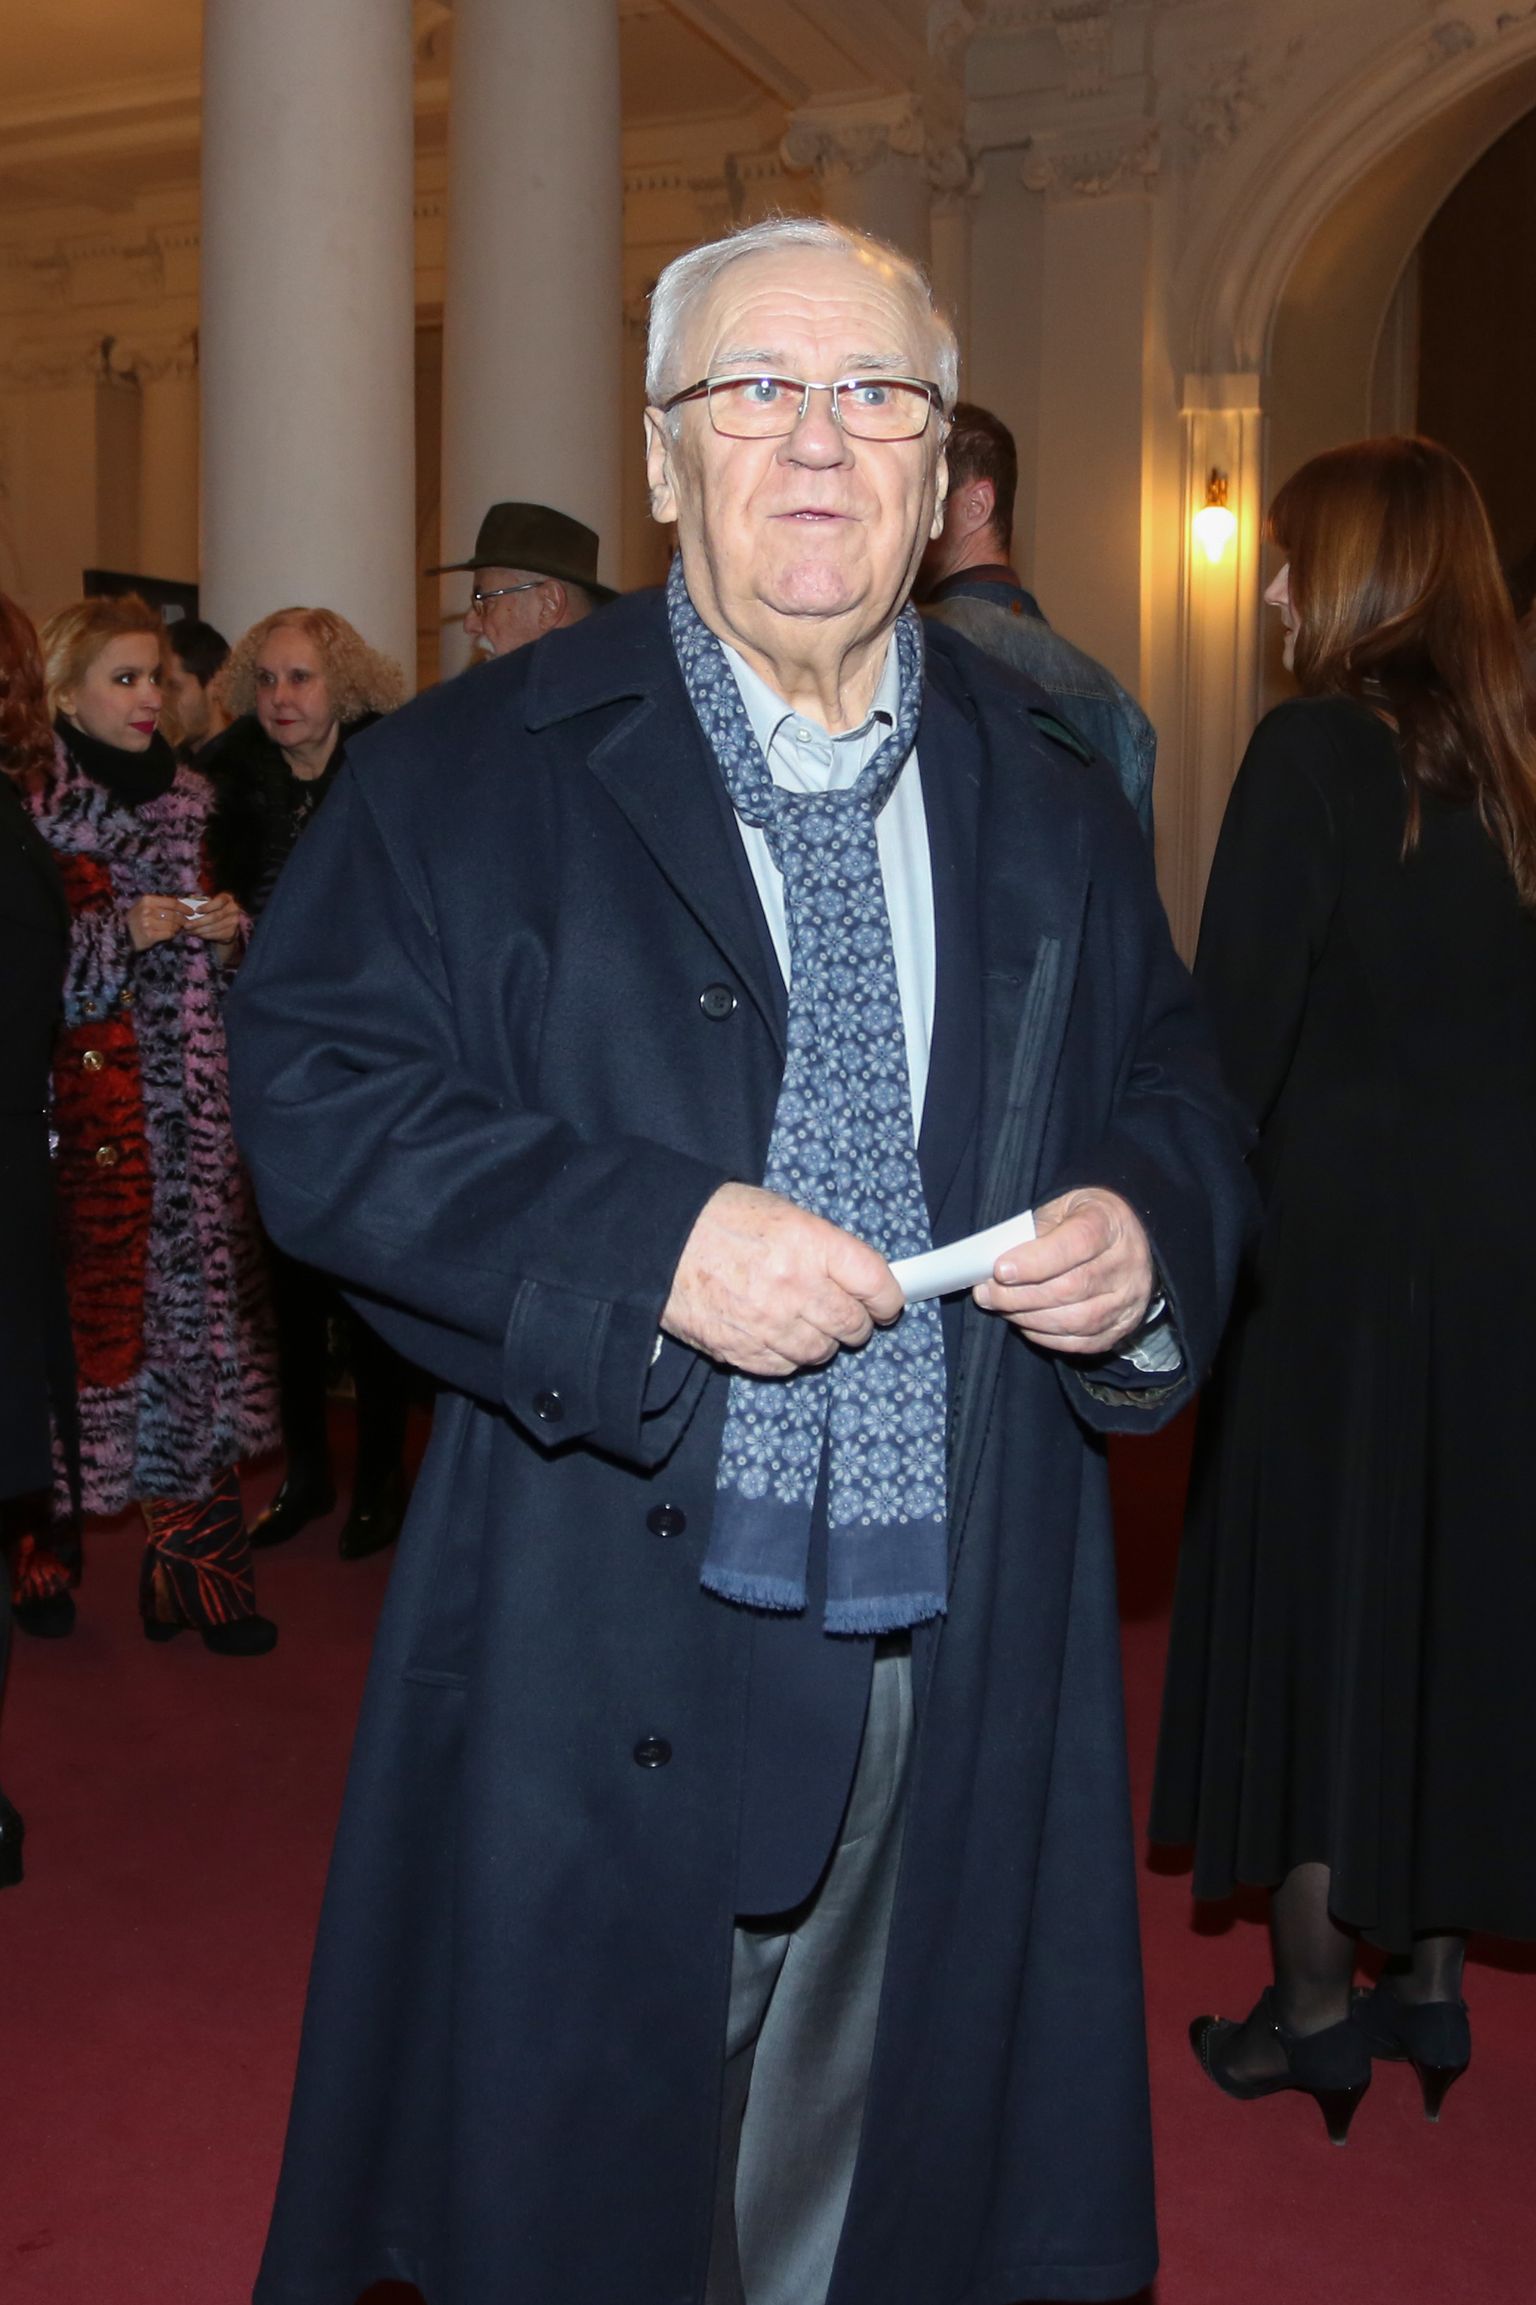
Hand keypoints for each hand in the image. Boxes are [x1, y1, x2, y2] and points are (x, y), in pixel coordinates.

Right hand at [125, 894, 190, 950]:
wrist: (123, 934)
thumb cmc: (137, 918)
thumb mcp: (145, 906)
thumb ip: (160, 903)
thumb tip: (183, 903)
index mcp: (147, 900)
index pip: (172, 902)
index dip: (184, 908)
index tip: (191, 912)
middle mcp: (147, 910)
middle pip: (174, 914)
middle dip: (183, 919)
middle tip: (186, 923)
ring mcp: (148, 923)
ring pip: (172, 925)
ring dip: (178, 928)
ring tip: (177, 928)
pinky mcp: (149, 935)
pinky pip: (168, 934)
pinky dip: (172, 934)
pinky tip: (171, 934)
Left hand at [179, 892, 242, 944]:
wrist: (227, 922)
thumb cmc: (214, 908)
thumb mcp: (209, 901)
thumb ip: (200, 900)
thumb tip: (185, 900)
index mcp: (228, 898)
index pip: (219, 902)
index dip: (207, 907)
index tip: (196, 911)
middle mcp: (234, 909)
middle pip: (215, 917)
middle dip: (199, 922)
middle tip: (186, 925)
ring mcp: (234, 922)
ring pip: (214, 928)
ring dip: (199, 930)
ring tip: (189, 930)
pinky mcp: (232, 933)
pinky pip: (216, 935)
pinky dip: (204, 935)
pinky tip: (196, 934)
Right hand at [662, 1182, 903, 1377]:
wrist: (658, 1241)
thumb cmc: (719, 1217)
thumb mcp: (782, 1212)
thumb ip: (823, 1247)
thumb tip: (856, 1279)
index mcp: (811, 1242)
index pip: (876, 1283)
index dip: (888, 1298)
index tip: (887, 1304)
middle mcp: (795, 1286)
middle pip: (853, 1325)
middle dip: (856, 1323)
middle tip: (847, 1316)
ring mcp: (768, 1323)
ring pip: (821, 1352)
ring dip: (821, 1342)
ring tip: (804, 1323)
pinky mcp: (741, 1350)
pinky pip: (784, 1367)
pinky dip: (787, 1356)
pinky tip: (775, 1333)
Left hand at [972, 1187, 1153, 1355]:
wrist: (1126, 1239)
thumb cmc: (1083, 1221)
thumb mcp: (1060, 1209)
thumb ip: (1032, 1232)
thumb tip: (996, 1266)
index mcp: (1110, 1224)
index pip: (1077, 1244)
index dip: (1035, 1261)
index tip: (1000, 1270)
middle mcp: (1127, 1263)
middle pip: (1071, 1287)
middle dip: (1019, 1296)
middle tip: (987, 1294)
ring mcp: (1129, 1299)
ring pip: (1075, 1320)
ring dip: (1029, 1318)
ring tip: (1002, 1308)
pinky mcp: (1123, 1326)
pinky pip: (1081, 1341)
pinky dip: (1046, 1337)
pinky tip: (1026, 1323)